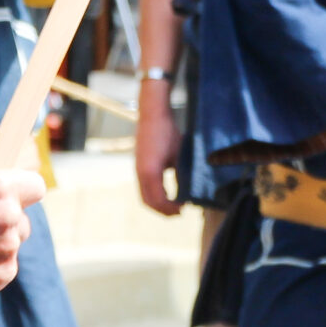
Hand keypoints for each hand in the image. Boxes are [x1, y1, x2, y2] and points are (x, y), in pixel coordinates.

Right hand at [135, 83, 182, 215]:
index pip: (159, 200)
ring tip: (173, 205)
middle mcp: (141, 173)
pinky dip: (153, 194)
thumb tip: (187, 191)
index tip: (184, 209)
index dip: (171, 208)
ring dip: (157, 204)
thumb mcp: (179, 155)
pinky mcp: (138, 165)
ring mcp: (137, 169)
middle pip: (148, 202)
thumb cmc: (167, 132)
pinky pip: (143, 187)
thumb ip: (181, 174)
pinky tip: (165, 192)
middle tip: (179, 212)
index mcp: (151, 172)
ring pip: (144, 196)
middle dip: (163, 211)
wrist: (153, 114)